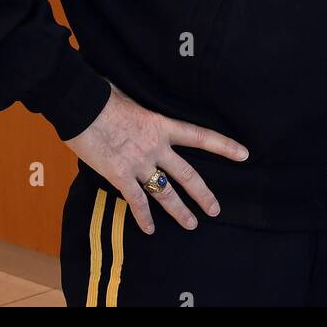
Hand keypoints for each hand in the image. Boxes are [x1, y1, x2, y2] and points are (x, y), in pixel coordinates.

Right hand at [66, 83, 248, 234]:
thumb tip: (141, 110)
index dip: (224, 146)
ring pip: (166, 192)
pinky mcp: (120, 175)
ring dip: (179, 211)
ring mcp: (139, 162)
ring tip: (191, 225)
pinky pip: (136, 200)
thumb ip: (144, 112)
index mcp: (163, 125)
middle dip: (203, 194)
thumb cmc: (105, 96)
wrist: (82, 105)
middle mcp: (156, 146)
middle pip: (188, 174)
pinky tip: (150, 230)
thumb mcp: (134, 99)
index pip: (201, 137)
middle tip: (215, 209)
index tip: (244, 155)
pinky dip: (143, 217)